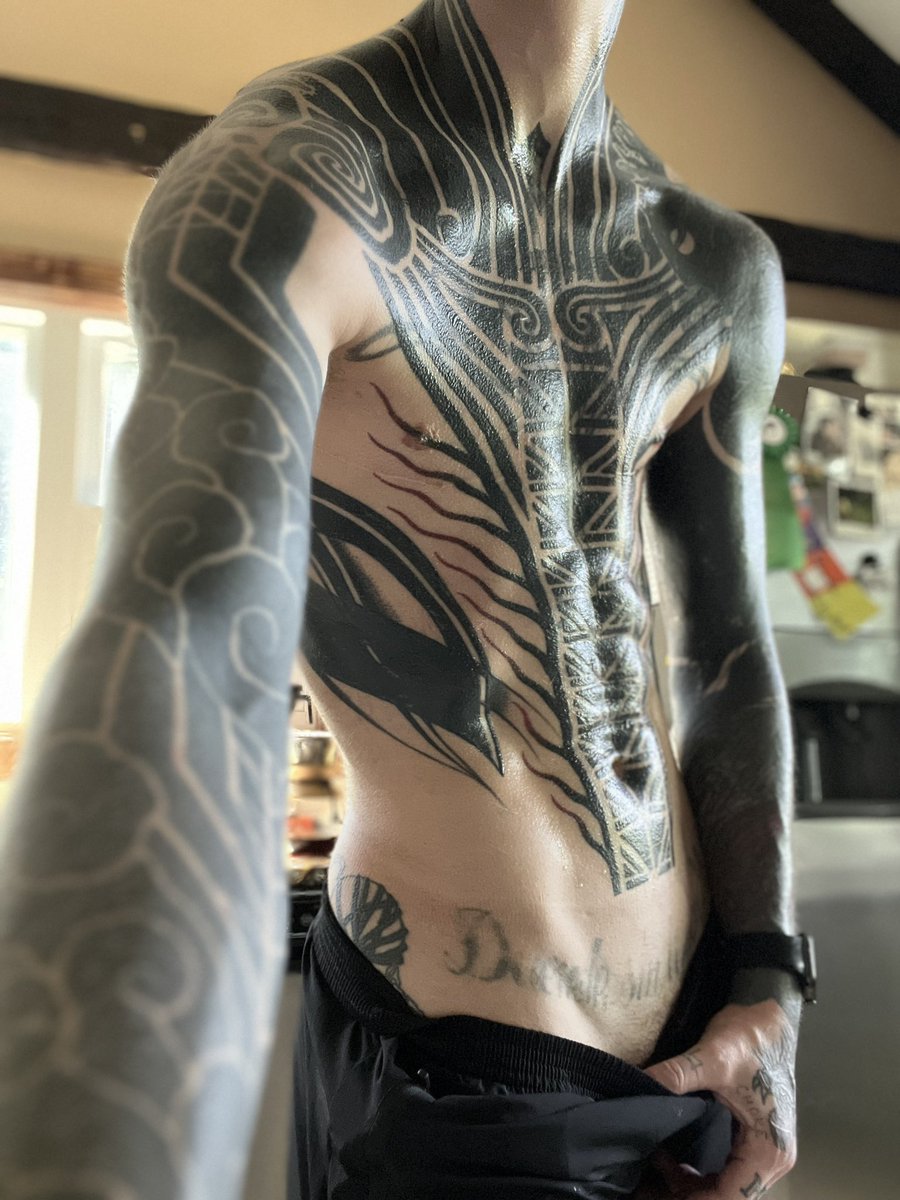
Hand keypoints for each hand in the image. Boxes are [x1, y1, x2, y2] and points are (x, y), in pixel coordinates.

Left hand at [641, 998, 798, 1197]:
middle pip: (726, 1197)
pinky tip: (666, 1156)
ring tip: (650, 1168)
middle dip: (685, 1195)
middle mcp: (770, 1159)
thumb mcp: (712, 1056)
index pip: (731, 1197)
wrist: (768, 1019)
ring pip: (722, 1186)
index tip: (655, 1195)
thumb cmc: (751, 1039)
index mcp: (769, 1150)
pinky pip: (721, 1169)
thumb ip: (676, 1076)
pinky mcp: (748, 1140)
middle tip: (644, 1187)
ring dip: (688, 1185)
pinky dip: (694, 1170)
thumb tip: (640, 1084)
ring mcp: (760, 1151)